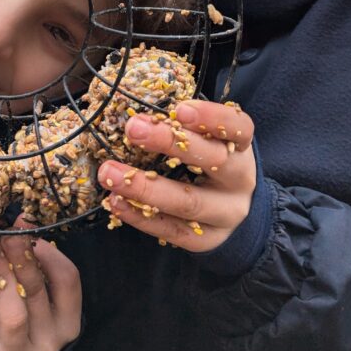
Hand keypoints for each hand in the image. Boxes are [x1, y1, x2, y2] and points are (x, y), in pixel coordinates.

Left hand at [0, 217, 81, 350]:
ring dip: (0, 275)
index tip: (28, 228)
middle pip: (37, 293)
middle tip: (7, 235)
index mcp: (68, 319)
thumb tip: (22, 226)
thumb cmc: (29, 318)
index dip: (49, 252)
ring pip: (13, 314)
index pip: (68, 281)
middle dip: (21, 258)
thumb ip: (36, 266)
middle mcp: (49, 338)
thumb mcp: (42, 297)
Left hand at [98, 99, 255, 251]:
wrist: (231, 210)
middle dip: (169, 143)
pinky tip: (116, 202)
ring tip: (109, 173)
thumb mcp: (208, 139)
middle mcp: (240, 181)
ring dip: (145, 187)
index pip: (238, 127)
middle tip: (133, 129)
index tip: (180, 110)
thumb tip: (138, 113)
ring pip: (188, 202)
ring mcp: (225, 214)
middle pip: (212, 161)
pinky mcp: (206, 240)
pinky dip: (140, 216)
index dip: (211, 117)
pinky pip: (172, 230)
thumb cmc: (209, 161)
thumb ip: (181, 126)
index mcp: (241, 147)